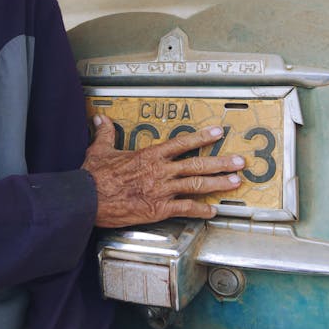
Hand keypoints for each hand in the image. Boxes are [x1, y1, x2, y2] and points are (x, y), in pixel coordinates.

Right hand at [81, 114, 244, 227]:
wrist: (88, 199)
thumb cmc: (94, 176)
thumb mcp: (100, 149)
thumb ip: (106, 132)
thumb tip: (101, 118)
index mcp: (150, 155)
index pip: (182, 143)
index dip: (202, 137)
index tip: (217, 132)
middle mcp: (161, 171)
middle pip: (197, 164)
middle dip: (221, 162)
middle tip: (239, 162)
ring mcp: (162, 190)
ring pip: (197, 185)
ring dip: (218, 184)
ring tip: (234, 182)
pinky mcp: (159, 209)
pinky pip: (185, 209)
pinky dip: (201, 210)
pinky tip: (212, 211)